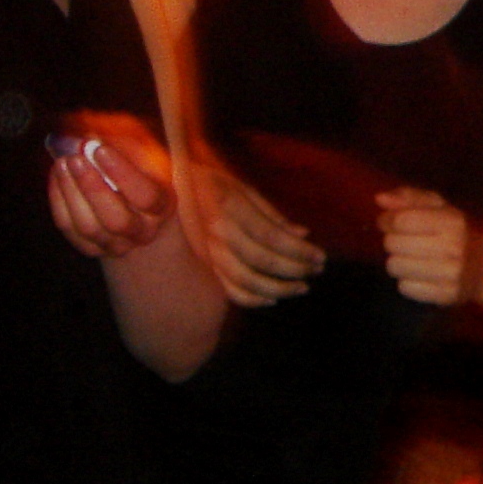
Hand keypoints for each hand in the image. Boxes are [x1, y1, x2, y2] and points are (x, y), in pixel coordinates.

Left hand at [47, 111, 177, 258]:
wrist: (138, 209)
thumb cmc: (140, 170)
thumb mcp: (141, 150)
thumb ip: (121, 137)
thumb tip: (88, 129)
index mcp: (162, 205)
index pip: (146, 196)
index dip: (122, 173)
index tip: (100, 148)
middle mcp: (142, 230)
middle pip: (117, 220)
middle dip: (92, 187)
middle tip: (75, 158)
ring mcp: (116, 244)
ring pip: (89, 227)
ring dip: (71, 193)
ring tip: (61, 163)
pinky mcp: (91, 247)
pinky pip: (69, 229)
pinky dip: (58, 201)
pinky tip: (57, 176)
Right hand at [203, 163, 323, 305]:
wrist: (162, 191)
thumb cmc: (208, 184)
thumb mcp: (240, 188)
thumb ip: (271, 214)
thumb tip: (303, 234)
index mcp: (229, 208)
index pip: (272, 237)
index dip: (299, 251)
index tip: (320, 257)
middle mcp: (217, 234)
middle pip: (263, 260)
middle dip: (295, 268)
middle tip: (316, 270)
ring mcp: (206, 253)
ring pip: (247, 281)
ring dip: (278, 288)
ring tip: (301, 287)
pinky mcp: (202, 267)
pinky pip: (227, 290)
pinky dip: (252, 300)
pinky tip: (273, 299)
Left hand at [379, 187, 482, 307]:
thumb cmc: (453, 232)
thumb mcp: (437, 207)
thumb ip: (408, 197)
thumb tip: (379, 199)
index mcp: (453, 221)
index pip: (402, 220)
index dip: (388, 220)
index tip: (389, 222)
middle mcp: (455, 247)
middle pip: (393, 244)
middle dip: (392, 241)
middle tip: (405, 242)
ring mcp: (452, 274)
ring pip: (395, 266)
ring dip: (398, 262)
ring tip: (412, 259)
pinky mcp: (446, 295)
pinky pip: (405, 287)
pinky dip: (408, 281)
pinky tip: (421, 276)